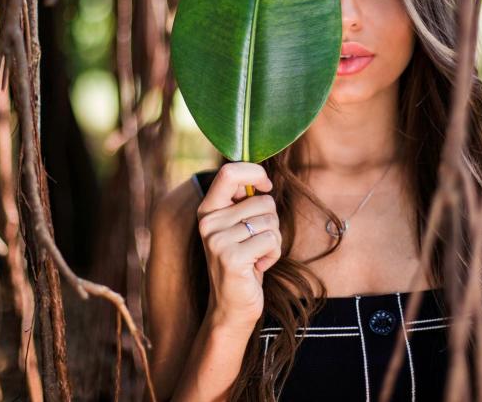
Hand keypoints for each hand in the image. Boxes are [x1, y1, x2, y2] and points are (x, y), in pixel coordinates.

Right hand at [196, 162, 281, 330]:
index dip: (255, 172)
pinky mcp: (232, 257)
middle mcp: (208, 223)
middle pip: (263, 201)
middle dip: (271, 221)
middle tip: (256, 243)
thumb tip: (261, 177)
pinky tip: (258, 267)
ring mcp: (217, 240)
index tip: (266, 187)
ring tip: (256, 256)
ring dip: (273, 241)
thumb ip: (243, 202)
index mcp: (208, 210)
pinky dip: (273, 254)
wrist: (231, 308)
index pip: (229, 172)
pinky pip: (272, 239)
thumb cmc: (243, 263)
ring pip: (270, 221)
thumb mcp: (238, 228)